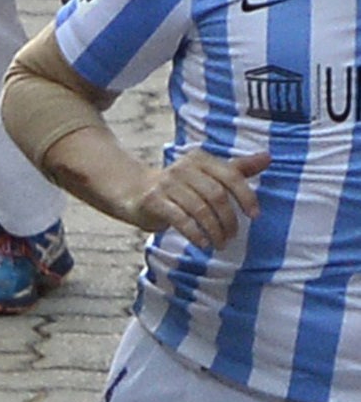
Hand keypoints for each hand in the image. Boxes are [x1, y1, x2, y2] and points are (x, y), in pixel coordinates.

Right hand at [122, 148, 269, 248]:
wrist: (133, 191)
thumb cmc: (178, 186)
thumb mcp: (207, 175)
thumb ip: (237, 169)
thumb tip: (268, 158)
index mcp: (200, 159)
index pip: (231, 176)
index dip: (246, 197)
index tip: (254, 215)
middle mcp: (183, 168)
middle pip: (216, 195)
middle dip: (228, 219)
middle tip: (233, 236)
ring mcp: (167, 184)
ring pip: (200, 209)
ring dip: (214, 230)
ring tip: (220, 244)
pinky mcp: (153, 201)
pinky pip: (180, 219)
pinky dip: (195, 233)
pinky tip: (203, 244)